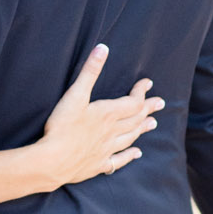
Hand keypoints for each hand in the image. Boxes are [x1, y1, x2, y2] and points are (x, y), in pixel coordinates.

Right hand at [39, 46, 164, 190]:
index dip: (141, 91)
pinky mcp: (98, 165)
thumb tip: (103, 49)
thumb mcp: (75, 95)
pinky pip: (119, 160)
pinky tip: (137, 154)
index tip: (147, 83)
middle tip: (160, 103)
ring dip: (142, 129)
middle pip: (136, 119)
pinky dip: (129, 156)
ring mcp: (106, 149)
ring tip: (152, 124)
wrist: (52, 161)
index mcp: (107, 113)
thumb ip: (89, 72)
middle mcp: (111, 132)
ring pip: (130, 137)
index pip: (133, 101)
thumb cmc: (62, 127)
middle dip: (148, 109)